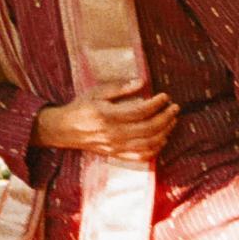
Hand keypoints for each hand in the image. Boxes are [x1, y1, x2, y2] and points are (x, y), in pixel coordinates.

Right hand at [34, 89, 176, 159]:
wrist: (64, 130)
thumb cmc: (81, 107)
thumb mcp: (96, 92)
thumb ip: (119, 88)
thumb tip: (141, 82)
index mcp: (107, 116)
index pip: (140, 111)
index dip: (156, 104)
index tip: (165, 96)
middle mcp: (113, 133)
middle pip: (148, 128)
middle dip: (165, 117)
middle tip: (174, 107)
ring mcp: (115, 147)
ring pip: (148, 143)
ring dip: (164, 132)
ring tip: (172, 121)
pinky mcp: (116, 155)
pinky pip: (141, 156)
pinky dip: (155, 149)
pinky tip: (162, 139)